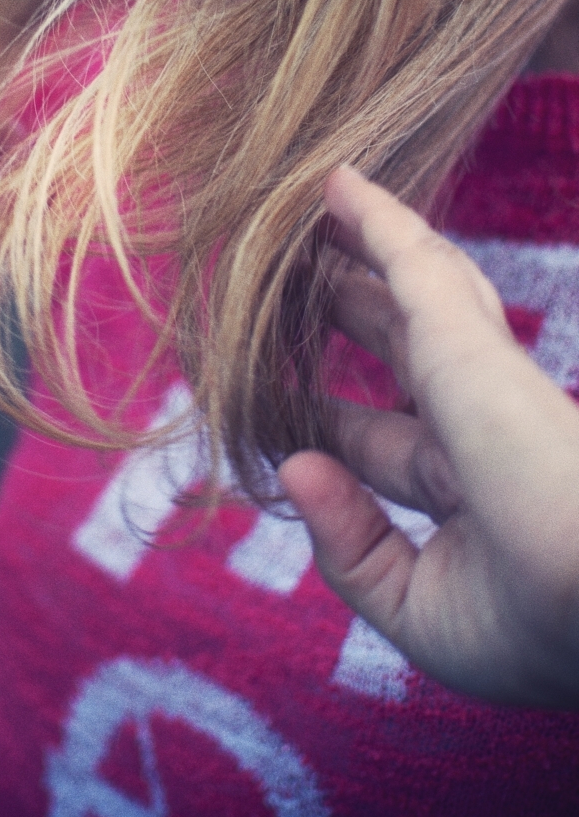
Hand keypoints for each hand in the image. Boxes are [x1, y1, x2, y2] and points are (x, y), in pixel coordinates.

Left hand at [279, 165, 578, 706]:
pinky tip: (337, 185)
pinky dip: (375, 218)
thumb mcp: (425, 614)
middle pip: (398, 347)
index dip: (327, 420)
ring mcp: (482, 376)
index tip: (273, 395)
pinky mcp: (472, 338)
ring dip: (358, 253)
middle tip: (291, 279)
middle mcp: (482, 422)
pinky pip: (414, 258)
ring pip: (412, 290)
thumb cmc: (543, 632)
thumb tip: (293, 468)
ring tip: (310, 218)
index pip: (381, 441)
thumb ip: (351, 548)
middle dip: (345, 314)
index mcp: (475, 491)